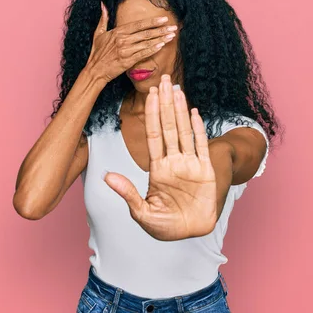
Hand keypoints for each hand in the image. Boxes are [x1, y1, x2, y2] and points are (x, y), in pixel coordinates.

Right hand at [84, 2, 177, 83]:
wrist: (95, 71)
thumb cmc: (97, 53)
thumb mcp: (98, 34)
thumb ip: (103, 19)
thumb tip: (103, 5)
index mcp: (117, 32)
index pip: (138, 25)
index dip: (152, 22)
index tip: (164, 19)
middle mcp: (122, 40)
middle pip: (146, 33)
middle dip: (161, 30)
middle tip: (173, 28)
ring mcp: (125, 51)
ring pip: (146, 43)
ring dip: (161, 39)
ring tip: (171, 36)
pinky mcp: (128, 61)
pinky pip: (143, 54)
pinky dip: (153, 50)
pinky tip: (162, 46)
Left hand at [103, 75, 217, 240]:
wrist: (191, 233)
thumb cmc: (166, 226)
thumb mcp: (142, 213)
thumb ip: (127, 193)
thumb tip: (106, 176)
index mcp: (157, 168)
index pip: (153, 135)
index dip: (151, 114)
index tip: (149, 94)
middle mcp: (174, 161)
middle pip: (168, 126)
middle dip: (165, 103)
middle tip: (164, 79)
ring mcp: (190, 164)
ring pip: (184, 131)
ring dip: (180, 110)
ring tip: (177, 89)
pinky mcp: (205, 171)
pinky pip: (201, 146)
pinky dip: (198, 129)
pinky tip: (194, 112)